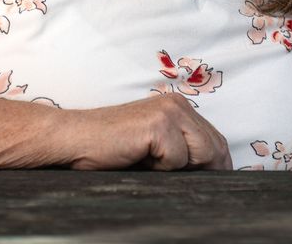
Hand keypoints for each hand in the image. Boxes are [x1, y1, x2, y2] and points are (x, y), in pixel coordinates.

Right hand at [68, 92, 232, 170]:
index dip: (218, 165)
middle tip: (177, 181)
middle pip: (215, 147)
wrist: (73, 139)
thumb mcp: (153, 148)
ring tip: (150, 165)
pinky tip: (138, 159)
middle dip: (204, 171)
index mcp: (178, 107)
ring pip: (202, 154)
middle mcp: (178, 104)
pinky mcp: (158, 125)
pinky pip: (178, 160)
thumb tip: (211, 172)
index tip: (213, 185)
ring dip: (179, 169)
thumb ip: (180, 150)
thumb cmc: (109, 149)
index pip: (215, 140)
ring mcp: (169, 112)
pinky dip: (161, 169)